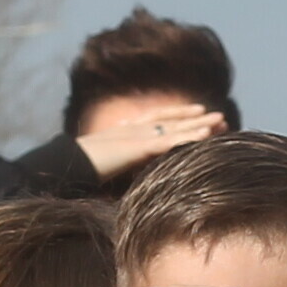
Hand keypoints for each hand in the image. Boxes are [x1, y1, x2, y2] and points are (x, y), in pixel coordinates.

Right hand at [76, 104, 230, 177]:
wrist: (65, 166)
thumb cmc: (81, 170)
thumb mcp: (107, 166)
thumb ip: (122, 165)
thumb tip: (131, 176)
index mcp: (127, 132)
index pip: (159, 120)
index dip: (180, 115)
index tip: (200, 111)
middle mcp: (134, 129)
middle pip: (172, 120)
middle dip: (197, 118)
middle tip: (221, 117)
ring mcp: (135, 136)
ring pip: (174, 127)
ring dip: (198, 124)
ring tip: (221, 121)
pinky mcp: (136, 147)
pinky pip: (167, 141)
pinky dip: (186, 138)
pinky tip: (204, 136)